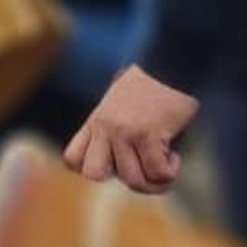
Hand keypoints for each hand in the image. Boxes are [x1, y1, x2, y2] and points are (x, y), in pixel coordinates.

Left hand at [63, 63, 198, 194]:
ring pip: (131, 180)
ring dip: (153, 181)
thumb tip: (126, 167)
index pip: (72, 159)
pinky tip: (174, 155)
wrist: (170, 64)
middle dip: (119, 177)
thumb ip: (113, 132)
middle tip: (139, 164)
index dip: (92, 169)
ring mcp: (124, 131)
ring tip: (164, 163)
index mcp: (95, 121)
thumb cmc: (150, 87)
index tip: (116, 162)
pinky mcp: (148, 134)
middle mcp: (105, 127)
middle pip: (93, 174)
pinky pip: (157, 173)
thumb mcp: (119, 105)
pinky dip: (170, 172)